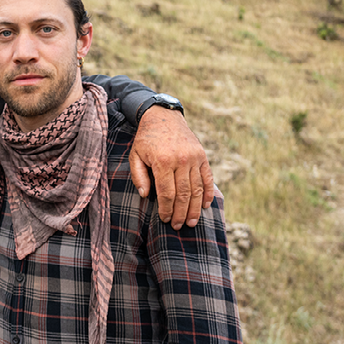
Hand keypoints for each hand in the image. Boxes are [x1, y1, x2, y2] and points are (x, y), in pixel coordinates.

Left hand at [129, 106, 213, 229]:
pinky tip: (205, 206)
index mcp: (163, 161)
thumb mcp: (135, 155)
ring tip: (191, 222)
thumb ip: (139, 176)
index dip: (167, 209)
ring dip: (194, 208)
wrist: (163, 116)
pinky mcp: (202, 156)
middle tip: (178, 226)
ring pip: (197, 189)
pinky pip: (207, 178)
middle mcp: (181, 160)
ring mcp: (194, 158)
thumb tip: (146, 196)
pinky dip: (207, 193)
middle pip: (183, 194)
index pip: (167, 193)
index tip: (165, 219)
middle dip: (180, 213)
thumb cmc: (146, 139)